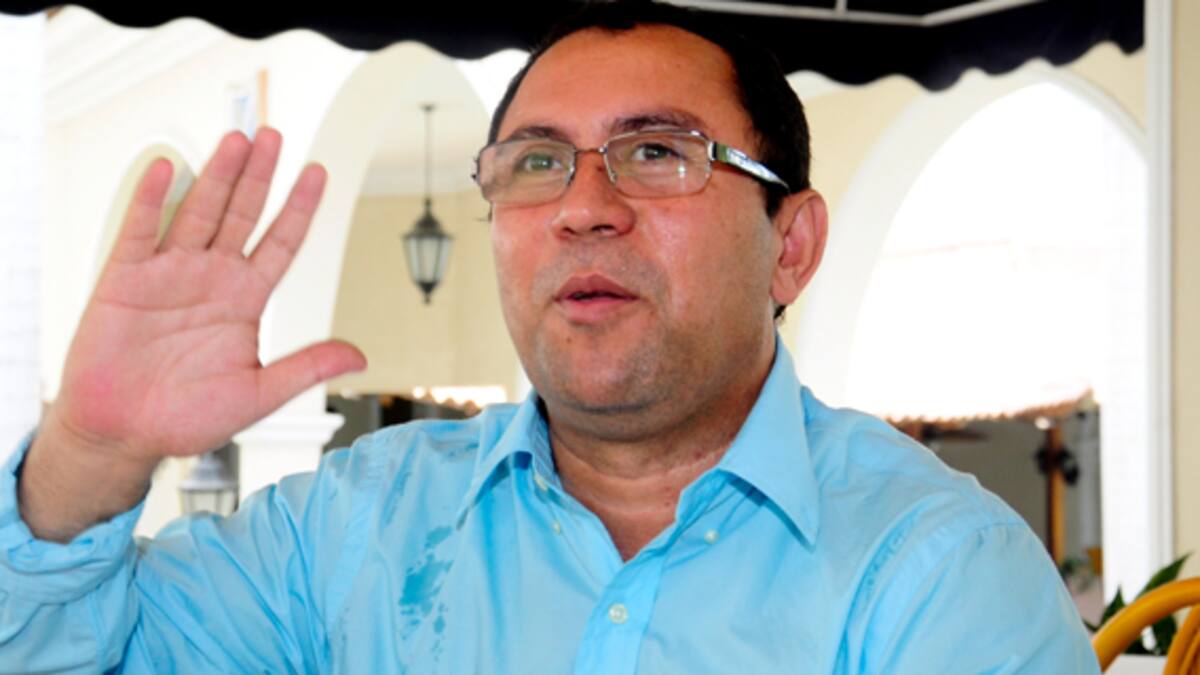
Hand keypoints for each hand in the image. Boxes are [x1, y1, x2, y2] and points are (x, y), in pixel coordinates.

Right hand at [45, 128, 364, 467]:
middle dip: (259, 176)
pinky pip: (142, 231)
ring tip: (237, 139)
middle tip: (274, 137)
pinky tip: (170, 168)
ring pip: (199, 212)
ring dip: (218, 175)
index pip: (280, 243)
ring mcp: (169, 274)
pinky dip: (153, 199)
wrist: (123, 435)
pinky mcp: (126, 279)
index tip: (318, 173)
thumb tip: (358, 357)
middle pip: (242, 214)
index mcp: (245, 300)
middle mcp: (212, 278)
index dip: (299, 208)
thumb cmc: (186, 417)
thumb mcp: (258, 395)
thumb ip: (305, 368)